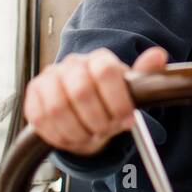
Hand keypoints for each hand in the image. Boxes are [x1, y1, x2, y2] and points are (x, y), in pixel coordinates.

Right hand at [23, 45, 168, 154]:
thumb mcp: (131, 90)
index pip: (105, 71)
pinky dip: (58, 135)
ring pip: (58, 108)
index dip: (117, 100)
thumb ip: (146, 74)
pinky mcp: (33, 95)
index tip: (125, 119)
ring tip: (88, 134)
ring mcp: (50, 78)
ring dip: (77, 130)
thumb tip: (158, 55)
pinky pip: (40, 118)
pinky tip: (71, 136)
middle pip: (81, 91)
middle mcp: (72, 64)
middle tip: (105, 130)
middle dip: (97, 119)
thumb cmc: (108, 99)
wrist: (83, 109)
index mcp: (99, 59)